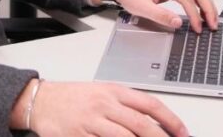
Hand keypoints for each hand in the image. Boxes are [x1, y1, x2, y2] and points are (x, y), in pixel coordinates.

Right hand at [27, 81, 188, 136]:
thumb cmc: (71, 98)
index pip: (150, 104)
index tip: (182, 132)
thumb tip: (151, 122)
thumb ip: (124, 106)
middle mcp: (105, 104)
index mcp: (113, 91)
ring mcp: (92, 121)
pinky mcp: (80, 135)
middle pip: (142, 124)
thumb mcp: (101, 93)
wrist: (40, 101)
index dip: (170, 120)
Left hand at [104, 0, 217, 32]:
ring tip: (212, 22)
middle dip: (208, 9)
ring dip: (207, 6)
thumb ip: (160, 15)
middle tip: (214, 25)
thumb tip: (177, 23)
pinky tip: (204, 14)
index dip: (194, 14)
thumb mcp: (141, 7)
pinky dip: (201, 4)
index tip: (198, 27)